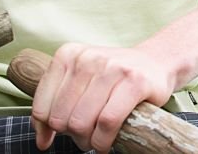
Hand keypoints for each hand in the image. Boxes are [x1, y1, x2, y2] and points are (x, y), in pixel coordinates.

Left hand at [31, 43, 174, 152]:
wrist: (155, 63)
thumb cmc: (113, 79)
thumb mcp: (80, 82)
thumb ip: (55, 107)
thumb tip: (41, 141)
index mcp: (68, 55)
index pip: (42, 107)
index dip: (50, 128)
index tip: (63, 132)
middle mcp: (88, 58)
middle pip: (62, 118)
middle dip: (72, 135)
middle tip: (86, 135)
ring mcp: (112, 68)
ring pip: (83, 122)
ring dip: (89, 141)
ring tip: (97, 139)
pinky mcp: (135, 81)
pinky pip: (108, 122)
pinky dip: (104, 140)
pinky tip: (107, 142)